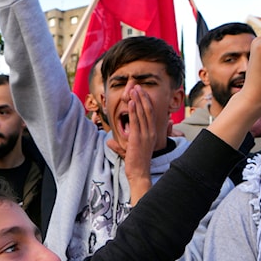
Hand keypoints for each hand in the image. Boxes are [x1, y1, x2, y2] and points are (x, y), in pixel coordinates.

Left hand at [120, 86, 154, 204]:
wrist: (139, 173)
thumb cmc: (135, 163)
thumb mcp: (127, 151)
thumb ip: (120, 145)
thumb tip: (109, 142)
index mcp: (151, 134)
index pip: (150, 114)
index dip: (146, 102)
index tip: (141, 93)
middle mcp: (150, 132)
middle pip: (148, 110)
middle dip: (143, 97)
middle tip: (137, 86)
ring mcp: (145, 135)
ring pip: (143, 113)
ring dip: (138, 100)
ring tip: (134, 89)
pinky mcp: (138, 138)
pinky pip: (136, 121)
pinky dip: (134, 110)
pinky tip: (132, 102)